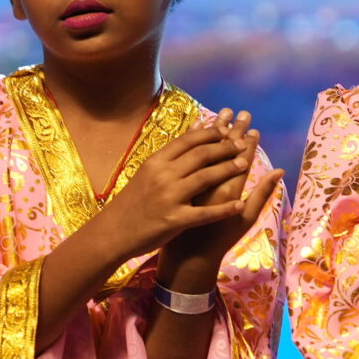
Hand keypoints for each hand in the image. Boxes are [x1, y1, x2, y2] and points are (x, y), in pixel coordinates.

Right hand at [95, 114, 273, 265]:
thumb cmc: (134, 200)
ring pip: (205, 178)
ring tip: (245, 164)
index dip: (210, 133)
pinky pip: (205, 213)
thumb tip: (195, 127)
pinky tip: (239, 205)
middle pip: (200, 155)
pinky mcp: (174, 220)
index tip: (228, 129)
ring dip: (228, 169)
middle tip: (242, 144)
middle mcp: (162, 176)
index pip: (188, 141)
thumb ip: (172, 153)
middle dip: (225, 148)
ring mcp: (168, 197)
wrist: (113, 231)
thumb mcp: (148, 171)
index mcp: (156, 162)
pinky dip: (224, 209)